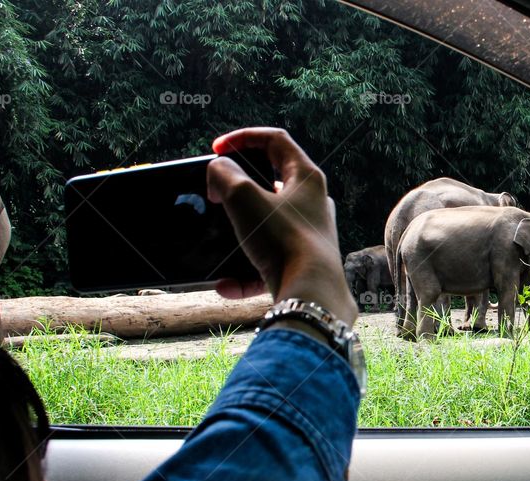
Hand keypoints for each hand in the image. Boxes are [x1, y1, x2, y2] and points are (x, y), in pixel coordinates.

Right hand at [207, 128, 356, 326]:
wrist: (310, 294)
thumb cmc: (284, 240)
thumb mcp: (243, 197)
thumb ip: (224, 175)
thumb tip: (219, 173)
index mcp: (306, 177)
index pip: (275, 140)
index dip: (243, 137)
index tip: (217, 148)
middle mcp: (312, 203)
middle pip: (270, 184)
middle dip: (238, 190)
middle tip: (217, 195)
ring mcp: (307, 235)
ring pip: (265, 227)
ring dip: (238, 234)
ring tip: (221, 243)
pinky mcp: (300, 263)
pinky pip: (266, 264)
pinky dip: (245, 274)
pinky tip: (227, 286)